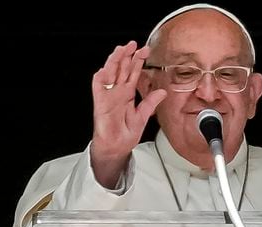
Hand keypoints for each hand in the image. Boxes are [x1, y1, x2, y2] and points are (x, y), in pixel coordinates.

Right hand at [90, 41, 166, 187]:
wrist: (116, 148)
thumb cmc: (125, 134)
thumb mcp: (143, 116)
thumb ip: (151, 103)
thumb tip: (162, 91)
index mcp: (128, 94)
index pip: (133, 73)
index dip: (138, 61)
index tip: (145, 50)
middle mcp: (117, 92)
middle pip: (122, 69)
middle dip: (127, 56)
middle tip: (133, 44)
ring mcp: (108, 96)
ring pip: (110, 74)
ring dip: (114, 62)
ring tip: (120, 50)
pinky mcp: (101, 103)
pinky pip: (99, 88)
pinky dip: (101, 78)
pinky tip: (105, 70)